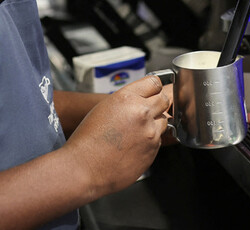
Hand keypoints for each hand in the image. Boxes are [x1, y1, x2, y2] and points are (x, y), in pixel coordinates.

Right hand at [62, 76, 169, 196]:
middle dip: (157, 104)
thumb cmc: (88, 139)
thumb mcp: (104, 108)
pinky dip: (150, 141)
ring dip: (154, 124)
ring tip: (136, 132)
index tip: (151, 92)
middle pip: (164, 100)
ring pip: (163, 121)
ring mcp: (150, 132)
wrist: (85, 168)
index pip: (154, 82)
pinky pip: (158, 140)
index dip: (153, 88)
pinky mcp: (153, 150)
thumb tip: (141, 99)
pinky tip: (134, 146)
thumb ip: (127, 101)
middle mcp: (141, 113)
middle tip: (146, 112)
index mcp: (127, 98)